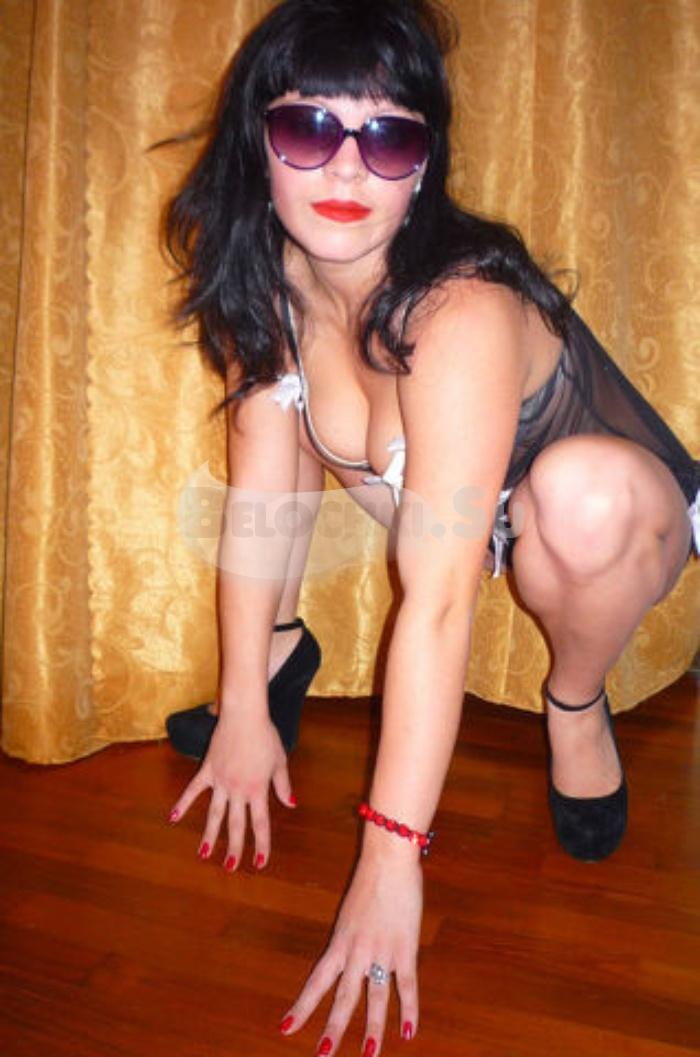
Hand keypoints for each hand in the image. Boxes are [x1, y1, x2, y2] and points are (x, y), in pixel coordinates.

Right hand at [167, 705, 295, 869]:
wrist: (244, 714)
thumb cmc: (266, 735)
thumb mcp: (280, 761)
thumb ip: (284, 785)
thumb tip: (292, 804)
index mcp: (258, 789)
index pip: (260, 823)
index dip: (261, 845)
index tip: (259, 863)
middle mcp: (238, 789)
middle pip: (236, 825)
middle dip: (234, 848)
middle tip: (230, 868)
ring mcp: (221, 781)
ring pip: (214, 814)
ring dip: (210, 836)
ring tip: (204, 855)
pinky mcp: (208, 770)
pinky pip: (193, 790)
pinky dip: (183, 803)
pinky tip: (173, 818)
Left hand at [281, 849, 422, 1054]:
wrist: (388, 858)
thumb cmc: (371, 877)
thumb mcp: (352, 909)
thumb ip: (352, 933)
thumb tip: (352, 950)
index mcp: (339, 941)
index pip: (317, 981)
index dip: (302, 1006)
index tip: (285, 1028)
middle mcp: (355, 951)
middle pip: (342, 998)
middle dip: (332, 1030)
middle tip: (322, 1056)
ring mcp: (381, 951)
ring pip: (374, 1000)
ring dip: (372, 1030)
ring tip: (368, 1056)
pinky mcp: (405, 948)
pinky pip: (406, 986)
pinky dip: (409, 1010)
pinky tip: (409, 1032)